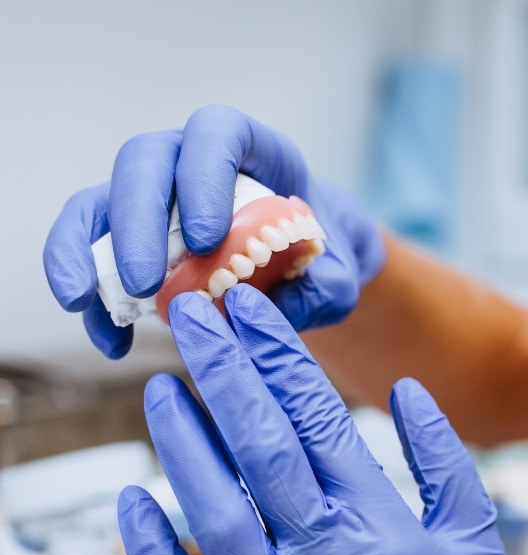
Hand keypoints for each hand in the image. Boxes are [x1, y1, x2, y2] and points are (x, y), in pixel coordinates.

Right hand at [43, 105, 384, 357]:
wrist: (303, 267)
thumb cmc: (319, 258)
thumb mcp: (336, 277)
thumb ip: (320, 290)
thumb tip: (265, 314)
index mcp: (249, 152)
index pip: (215, 132)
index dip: (203, 175)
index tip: (206, 238)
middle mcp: (189, 164)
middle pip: (143, 163)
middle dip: (136, 222)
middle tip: (145, 284)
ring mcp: (152, 200)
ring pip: (99, 202)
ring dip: (84, 252)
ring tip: (84, 303)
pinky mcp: (129, 240)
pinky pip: (91, 256)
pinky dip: (94, 300)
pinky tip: (113, 342)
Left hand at [118, 286, 527, 554]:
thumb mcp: (476, 539)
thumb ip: (445, 457)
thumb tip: (407, 390)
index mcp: (377, 524)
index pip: (316, 417)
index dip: (277, 357)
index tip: (249, 311)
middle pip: (258, 446)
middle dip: (221, 371)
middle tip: (191, 317)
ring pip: (212, 509)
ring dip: (180, 443)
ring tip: (161, 388)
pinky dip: (151, 546)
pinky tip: (132, 495)